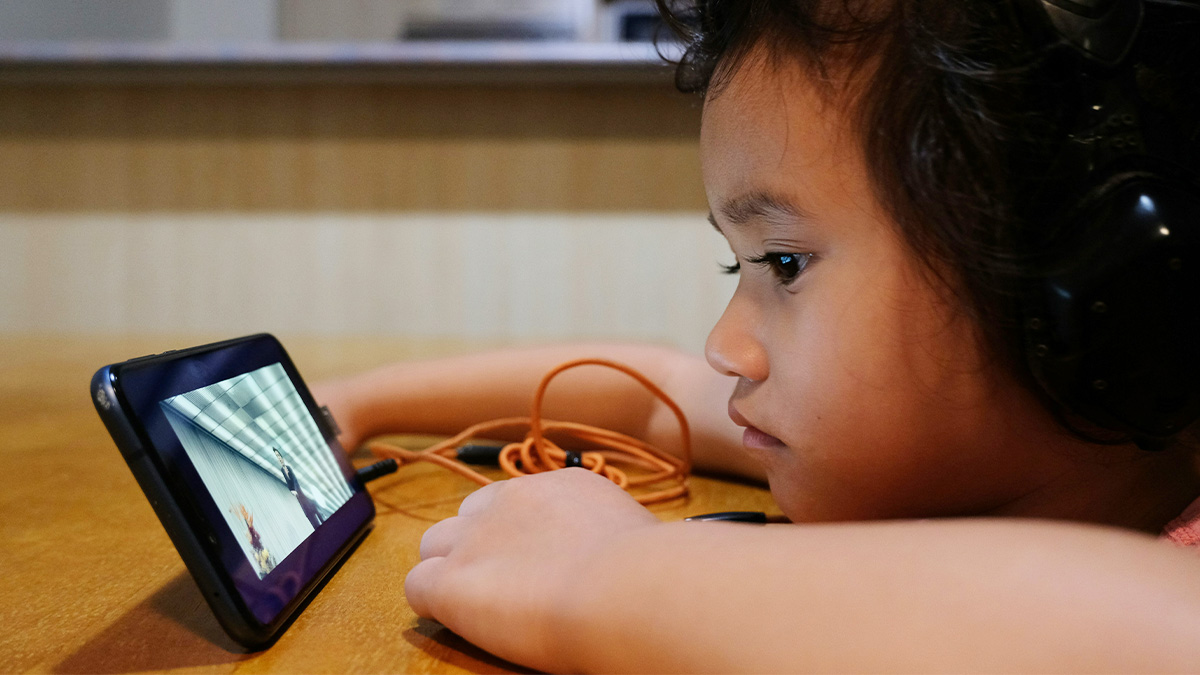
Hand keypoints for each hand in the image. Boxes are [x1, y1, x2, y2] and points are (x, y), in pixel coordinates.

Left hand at [405, 468, 660, 670]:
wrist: (626, 589)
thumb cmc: (649, 573)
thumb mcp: (633, 533)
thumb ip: (607, 534)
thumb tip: (617, 555)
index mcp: (557, 486)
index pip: (512, 501)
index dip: (514, 535)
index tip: (532, 562)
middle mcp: (510, 500)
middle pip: (466, 518)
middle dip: (475, 548)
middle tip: (503, 587)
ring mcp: (475, 538)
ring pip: (433, 547)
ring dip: (449, 572)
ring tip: (478, 608)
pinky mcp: (451, 581)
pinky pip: (416, 587)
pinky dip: (433, 606)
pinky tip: (462, 622)